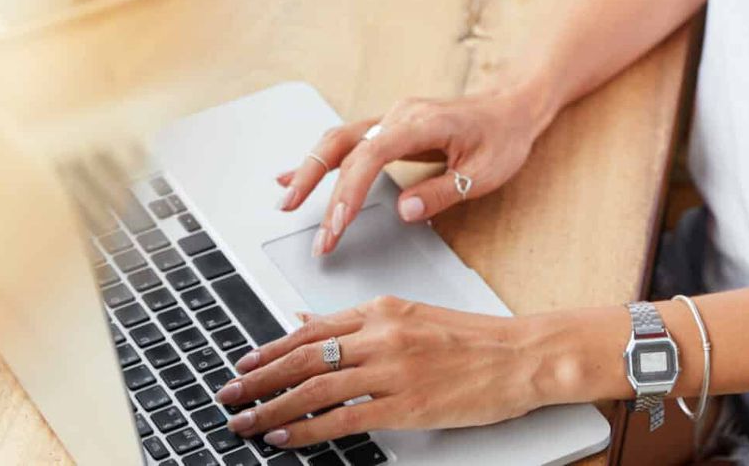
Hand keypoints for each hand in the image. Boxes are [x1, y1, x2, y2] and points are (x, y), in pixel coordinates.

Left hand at [213, 295, 552, 448]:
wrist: (521, 357)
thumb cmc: (474, 340)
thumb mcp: (413, 316)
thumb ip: (360, 323)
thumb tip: (309, 323)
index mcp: (382, 310)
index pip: (311, 330)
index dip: (270, 349)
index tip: (244, 363)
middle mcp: (381, 335)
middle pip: (303, 358)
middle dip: (258, 379)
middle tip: (228, 394)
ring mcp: (392, 370)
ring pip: (314, 389)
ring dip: (271, 408)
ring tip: (245, 421)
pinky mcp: (404, 405)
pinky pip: (342, 419)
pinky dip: (305, 430)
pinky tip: (284, 438)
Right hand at [275, 83, 549, 254]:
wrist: (512, 106)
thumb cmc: (503, 138)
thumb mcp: (485, 173)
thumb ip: (442, 192)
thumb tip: (404, 211)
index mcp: (421, 124)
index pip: (370, 156)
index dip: (348, 191)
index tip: (336, 226)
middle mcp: (399, 115)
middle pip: (343, 145)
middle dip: (317, 187)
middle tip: (309, 231)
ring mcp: (392, 117)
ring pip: (338, 140)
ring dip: (309, 170)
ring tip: (287, 202)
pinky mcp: (390, 126)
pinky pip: (348, 141)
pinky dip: (321, 159)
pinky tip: (295, 175)